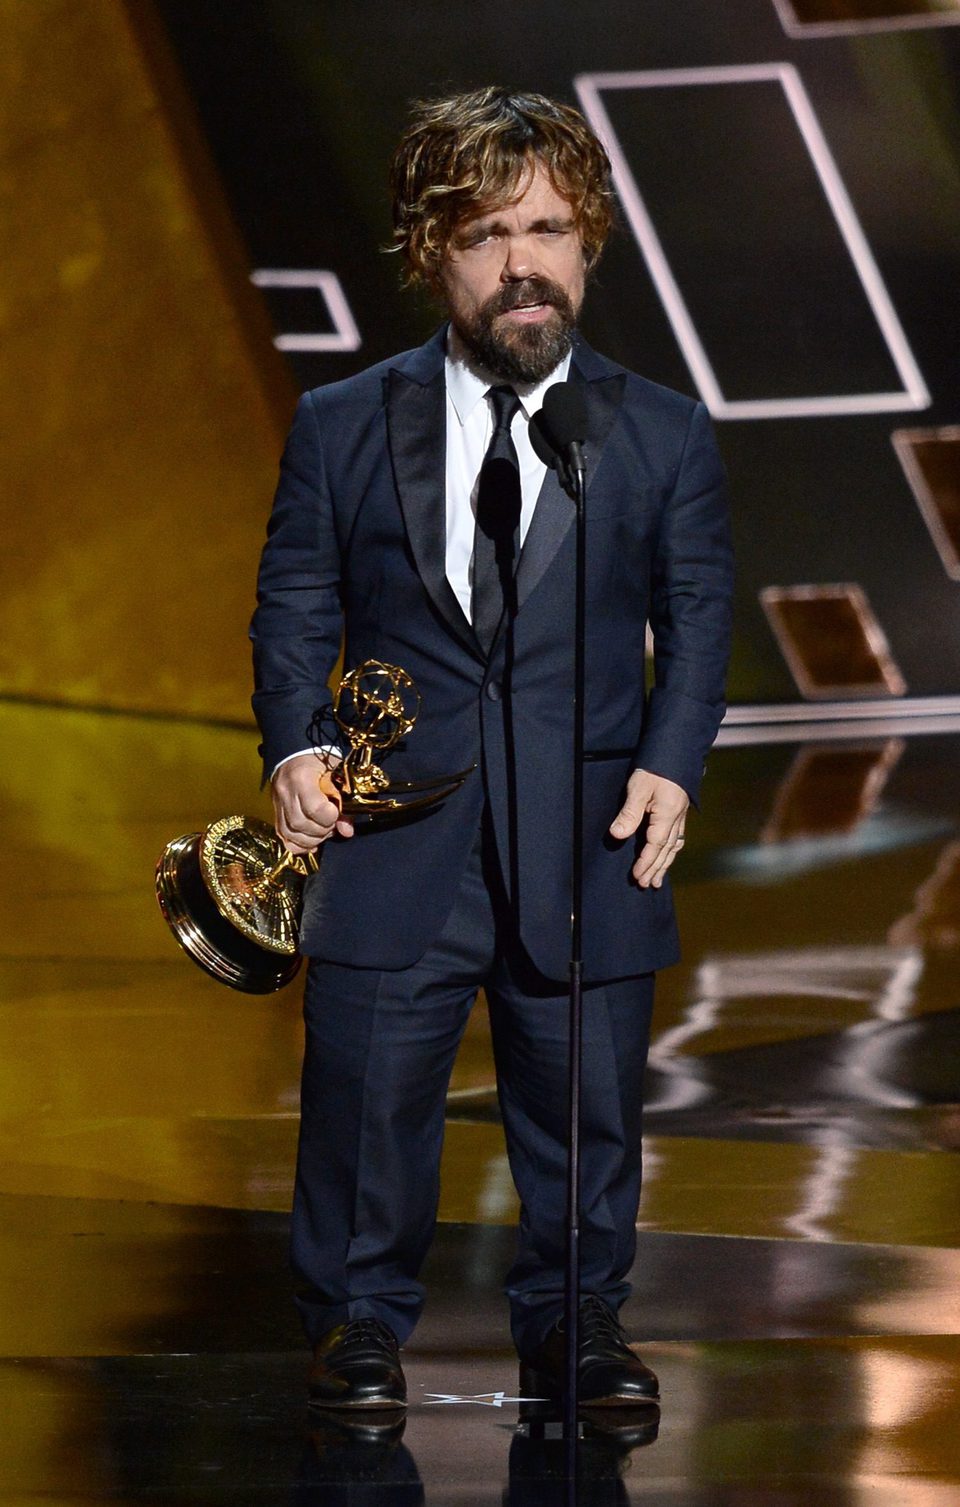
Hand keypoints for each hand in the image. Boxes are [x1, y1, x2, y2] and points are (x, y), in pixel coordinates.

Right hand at [271, 752, 353, 854]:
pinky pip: (283, 837)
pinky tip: (312, 841)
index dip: (330, 817)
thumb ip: (343, 801)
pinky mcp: (276, 813)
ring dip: (312, 839)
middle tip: (332, 823)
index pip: (314, 809)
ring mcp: (278, 804)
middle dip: (322, 830)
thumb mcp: (335, 774)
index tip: (336, 812)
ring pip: (291, 834)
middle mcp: (285, 792)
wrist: (295, 754)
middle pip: (301, 824)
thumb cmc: (319, 761)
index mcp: (301, 778)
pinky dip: (299, 844)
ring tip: (324, 830)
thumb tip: (347, 831)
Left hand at [609, 768, 688, 888]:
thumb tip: (617, 835)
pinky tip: (669, 855)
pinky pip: (676, 837)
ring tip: (658, 879)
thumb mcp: (638, 788)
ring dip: (665, 863)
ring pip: (673, 845)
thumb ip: (629, 813)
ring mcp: (679, 815)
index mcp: (667, 815)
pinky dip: (671, 850)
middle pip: (666, 850)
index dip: (646, 862)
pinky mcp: (678, 810)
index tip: (637, 877)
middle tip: (646, 885)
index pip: (655, 846)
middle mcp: (676, 818)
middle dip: (656, 868)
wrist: (676, 748)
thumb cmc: (656, 767)